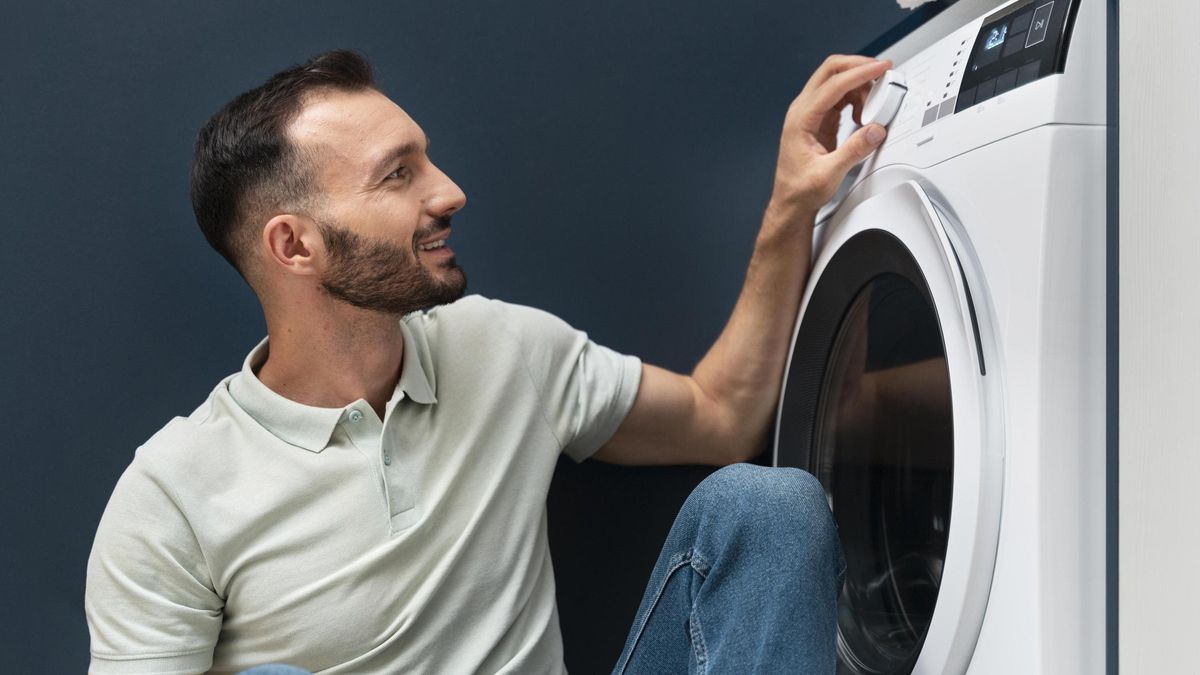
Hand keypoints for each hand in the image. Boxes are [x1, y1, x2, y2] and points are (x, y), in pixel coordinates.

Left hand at [768, 55, 892, 223]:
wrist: (792, 201)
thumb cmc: (800, 189)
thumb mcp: (829, 174)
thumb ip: (854, 151)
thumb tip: (875, 130)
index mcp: (800, 119)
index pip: (832, 85)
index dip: (859, 73)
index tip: (880, 68)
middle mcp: (803, 111)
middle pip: (831, 71)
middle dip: (858, 66)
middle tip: (882, 71)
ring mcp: (811, 113)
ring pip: (837, 82)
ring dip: (859, 85)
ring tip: (873, 106)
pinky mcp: (820, 119)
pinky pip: (840, 97)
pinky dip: (856, 98)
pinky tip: (862, 115)